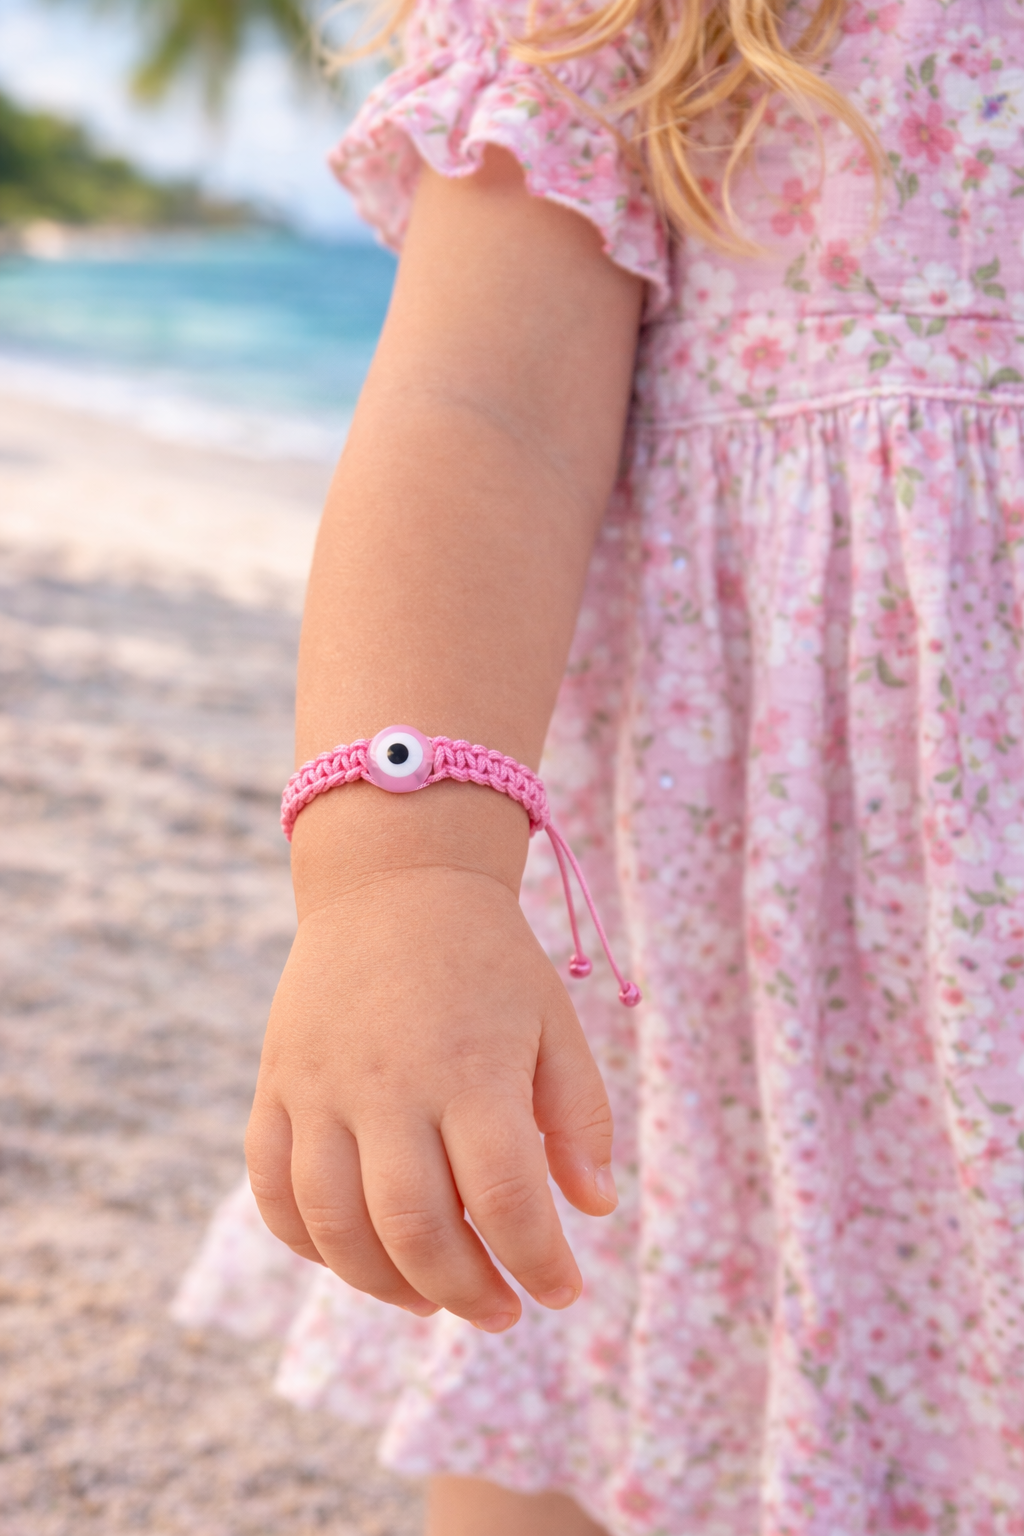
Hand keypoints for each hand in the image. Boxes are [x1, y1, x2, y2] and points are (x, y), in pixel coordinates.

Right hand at [245, 864, 616, 1330]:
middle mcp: (388, 1085)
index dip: (539, 1266)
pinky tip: (356, 1257)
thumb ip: (580, 1117)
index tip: (563, 1292)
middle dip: (466, 1293)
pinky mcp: (277, 1085)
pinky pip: (273, 1189)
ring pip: (335, 1226)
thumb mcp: (554, 1023)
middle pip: (416, 1231)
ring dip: (385, 1285)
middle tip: (501, 1312)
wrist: (392, 882)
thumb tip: (594, 1210)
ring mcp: (320, 1087)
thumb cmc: (489, 960)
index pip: (506, 1202)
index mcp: (471, 1069)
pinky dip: (308, 1243)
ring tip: (431, 1301)